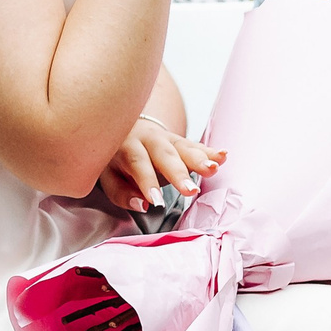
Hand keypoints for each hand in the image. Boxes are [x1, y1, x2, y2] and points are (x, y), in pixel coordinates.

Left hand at [97, 119, 223, 214]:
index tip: (156, 201)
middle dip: (179, 174)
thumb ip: (122, 193)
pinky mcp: (180, 141)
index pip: (138, 165)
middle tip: (191, 191)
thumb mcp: (107, 176)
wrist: (122, 125)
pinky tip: (223, 156)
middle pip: (165, 156)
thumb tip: (142, 205)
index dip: (147, 183)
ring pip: (184, 148)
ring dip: (200, 159)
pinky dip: (210, 152)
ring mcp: (167, 138)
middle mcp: (148, 139)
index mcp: (127, 147)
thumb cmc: (115, 159)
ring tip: (213, 169)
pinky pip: (196, 146)